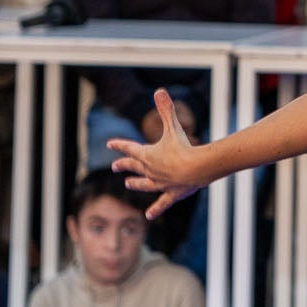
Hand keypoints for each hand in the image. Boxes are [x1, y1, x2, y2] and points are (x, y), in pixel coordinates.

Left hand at [110, 89, 212, 218]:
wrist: (196, 168)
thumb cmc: (183, 147)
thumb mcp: (173, 127)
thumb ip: (166, 109)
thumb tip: (159, 91)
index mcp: (147, 154)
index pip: (129, 148)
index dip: (119, 145)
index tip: (109, 144)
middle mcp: (150, 170)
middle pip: (133, 166)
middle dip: (123, 165)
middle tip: (114, 166)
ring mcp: (160, 183)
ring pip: (143, 184)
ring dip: (135, 183)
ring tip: (128, 184)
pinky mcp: (171, 193)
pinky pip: (161, 203)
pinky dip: (155, 209)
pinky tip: (149, 216)